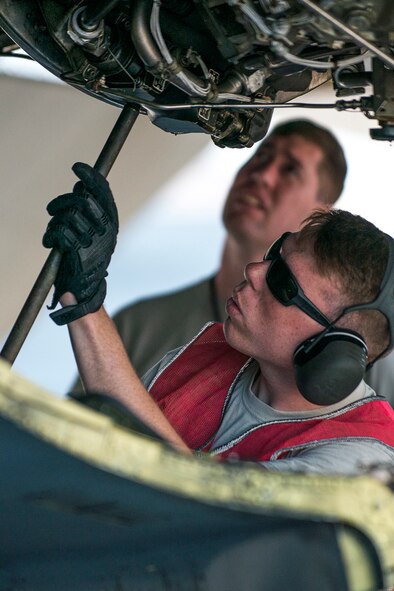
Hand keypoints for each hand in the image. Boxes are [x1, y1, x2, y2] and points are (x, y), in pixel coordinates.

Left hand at [43, 162, 117, 324]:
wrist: (85, 289)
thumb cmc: (86, 258)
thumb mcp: (94, 233)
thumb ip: (90, 211)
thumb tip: (81, 188)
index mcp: (111, 224)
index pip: (103, 192)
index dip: (90, 177)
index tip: (77, 167)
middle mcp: (106, 230)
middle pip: (81, 200)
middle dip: (62, 203)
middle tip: (52, 210)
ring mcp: (94, 240)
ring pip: (67, 216)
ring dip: (54, 224)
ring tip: (53, 233)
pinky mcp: (80, 251)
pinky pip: (60, 231)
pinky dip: (50, 236)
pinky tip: (50, 243)